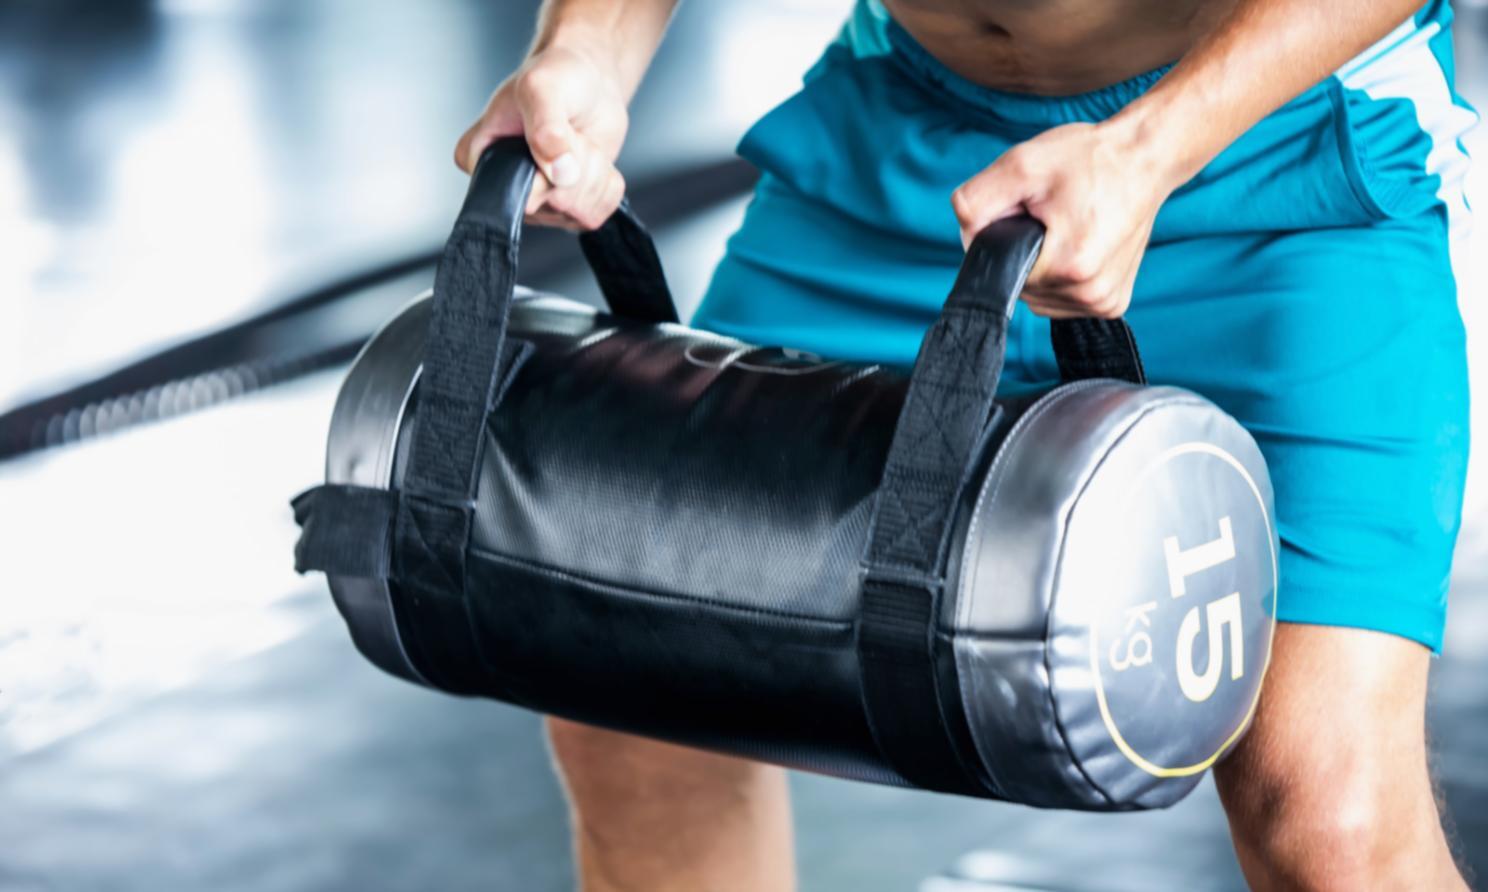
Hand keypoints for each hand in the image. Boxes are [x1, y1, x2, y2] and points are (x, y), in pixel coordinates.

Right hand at [455, 45, 628, 229]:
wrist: (591, 80)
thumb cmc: (557, 76)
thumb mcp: (543, 88)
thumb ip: (546, 128)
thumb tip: (560, 174)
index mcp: (481, 158)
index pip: (509, 191)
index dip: (541, 169)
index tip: (548, 132)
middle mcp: (508, 188)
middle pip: (554, 202)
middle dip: (576, 163)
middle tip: (568, 130)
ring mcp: (541, 203)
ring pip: (579, 210)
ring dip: (593, 172)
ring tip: (577, 141)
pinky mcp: (571, 208)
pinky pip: (597, 214)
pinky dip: (606, 184)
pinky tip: (594, 159)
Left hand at [950, 120, 1182, 318]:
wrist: (1144, 157)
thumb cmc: (1089, 159)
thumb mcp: (1022, 164)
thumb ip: (977, 201)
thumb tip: (965, 238)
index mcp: (1069, 267)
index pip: (1002, 272)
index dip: (1002, 239)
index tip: (1027, 210)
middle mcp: (1090, 295)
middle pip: (1021, 287)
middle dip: (1023, 252)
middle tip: (1048, 213)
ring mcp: (1104, 304)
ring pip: (1040, 297)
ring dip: (1041, 267)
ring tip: (1066, 227)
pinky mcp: (1112, 305)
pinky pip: (1063, 300)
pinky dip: (1060, 277)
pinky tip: (1077, 245)